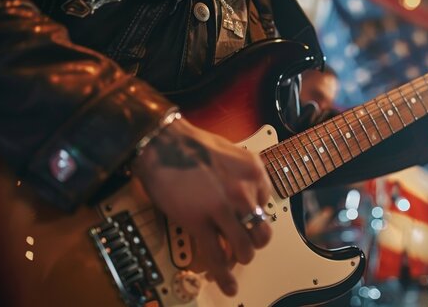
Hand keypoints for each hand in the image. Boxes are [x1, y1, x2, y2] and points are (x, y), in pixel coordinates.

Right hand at [132, 118, 271, 295]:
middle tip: (246, 244)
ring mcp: (223, 208)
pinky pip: (216, 255)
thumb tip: (243, 195)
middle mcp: (243, 190)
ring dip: (241, 258)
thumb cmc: (189, 144)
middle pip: (262, 231)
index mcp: (254, 171)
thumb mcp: (229, 152)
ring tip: (234, 260)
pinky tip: (228, 284)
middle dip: (255, 242)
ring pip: (244, 247)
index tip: (250, 222)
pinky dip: (224, 274)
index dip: (257, 216)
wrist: (161, 143)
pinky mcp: (200, 222)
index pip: (267, 203)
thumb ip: (240, 175)